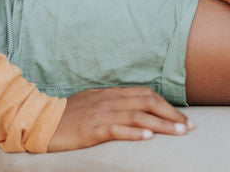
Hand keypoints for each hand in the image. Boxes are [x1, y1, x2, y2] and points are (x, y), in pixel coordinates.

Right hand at [47, 87, 192, 151]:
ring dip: (160, 124)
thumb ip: (112, 101)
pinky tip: (148, 137)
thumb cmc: (69, 114)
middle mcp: (107, 101)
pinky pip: (116, 129)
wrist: (43, 121)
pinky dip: (133, 133)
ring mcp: (99, 114)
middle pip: (144, 102)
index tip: (182, 118)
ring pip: (136, 116)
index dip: (166, 105)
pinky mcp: (91, 130)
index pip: (143, 94)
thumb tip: (134, 104)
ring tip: (179, 132)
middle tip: (188, 126)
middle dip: (170, 114)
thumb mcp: (92, 101)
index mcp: (108, 93)